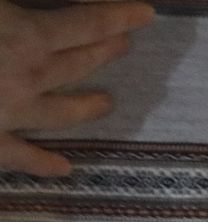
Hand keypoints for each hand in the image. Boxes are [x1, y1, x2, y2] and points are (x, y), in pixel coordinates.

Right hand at [0, 0, 153, 176]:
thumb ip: (10, 7)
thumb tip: (24, 11)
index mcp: (25, 35)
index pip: (86, 24)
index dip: (117, 16)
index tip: (145, 14)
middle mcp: (29, 77)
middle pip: (78, 64)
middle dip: (103, 51)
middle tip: (122, 45)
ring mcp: (10, 114)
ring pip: (62, 112)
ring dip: (87, 106)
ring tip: (107, 103)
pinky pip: (20, 155)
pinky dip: (43, 163)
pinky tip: (65, 169)